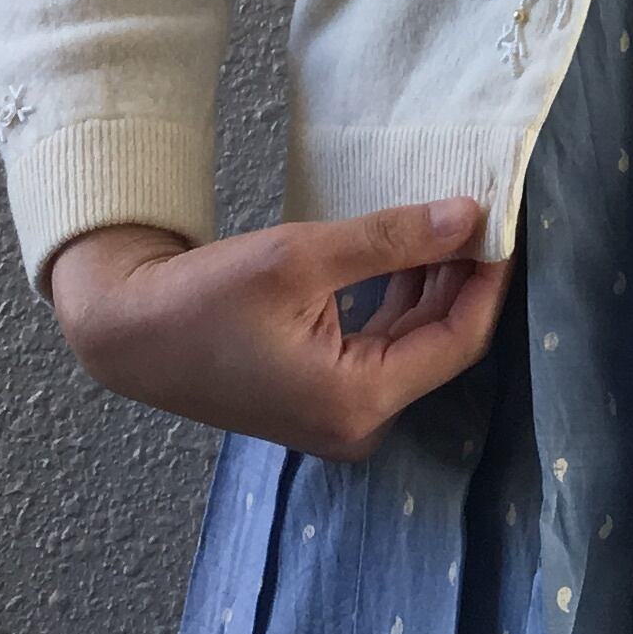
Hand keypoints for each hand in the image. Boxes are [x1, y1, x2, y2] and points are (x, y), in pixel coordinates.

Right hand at [43, 202, 513, 463]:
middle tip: (481, 209)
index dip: (488, 278)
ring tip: (450, 219)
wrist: (129, 331)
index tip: (504, 219)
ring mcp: (339, 414)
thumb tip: (469, 217)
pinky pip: (383, 345)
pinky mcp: (322, 394)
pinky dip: (401, 298)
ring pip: (414, 341)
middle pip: (441, 342)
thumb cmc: (206, 298)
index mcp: (359, 402)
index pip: (460, 339)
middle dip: (463, 276)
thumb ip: (393, 239)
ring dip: (433, 283)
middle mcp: (358, 423)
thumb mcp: (304, 256)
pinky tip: (409, 251)